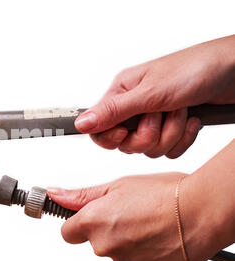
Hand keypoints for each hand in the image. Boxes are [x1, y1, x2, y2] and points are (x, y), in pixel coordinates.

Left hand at [47, 172, 229, 260]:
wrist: (202, 212)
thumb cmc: (164, 195)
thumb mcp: (118, 186)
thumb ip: (82, 195)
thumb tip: (56, 194)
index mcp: (93, 222)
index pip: (67, 232)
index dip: (77, 223)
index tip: (88, 217)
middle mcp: (104, 246)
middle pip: (93, 242)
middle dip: (105, 229)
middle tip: (128, 212)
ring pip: (115, 252)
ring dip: (125, 240)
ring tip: (146, 222)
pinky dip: (141, 252)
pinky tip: (155, 236)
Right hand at [75, 35, 234, 157]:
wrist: (234, 71)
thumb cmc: (194, 70)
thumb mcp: (149, 93)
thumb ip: (113, 111)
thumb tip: (80, 124)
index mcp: (122, 94)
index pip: (99, 128)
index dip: (111, 137)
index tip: (127, 132)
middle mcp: (136, 108)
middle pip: (126, 144)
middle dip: (149, 135)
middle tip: (161, 115)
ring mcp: (155, 119)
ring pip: (149, 149)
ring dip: (170, 134)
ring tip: (181, 112)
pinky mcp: (172, 128)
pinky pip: (168, 150)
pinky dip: (183, 139)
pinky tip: (192, 120)